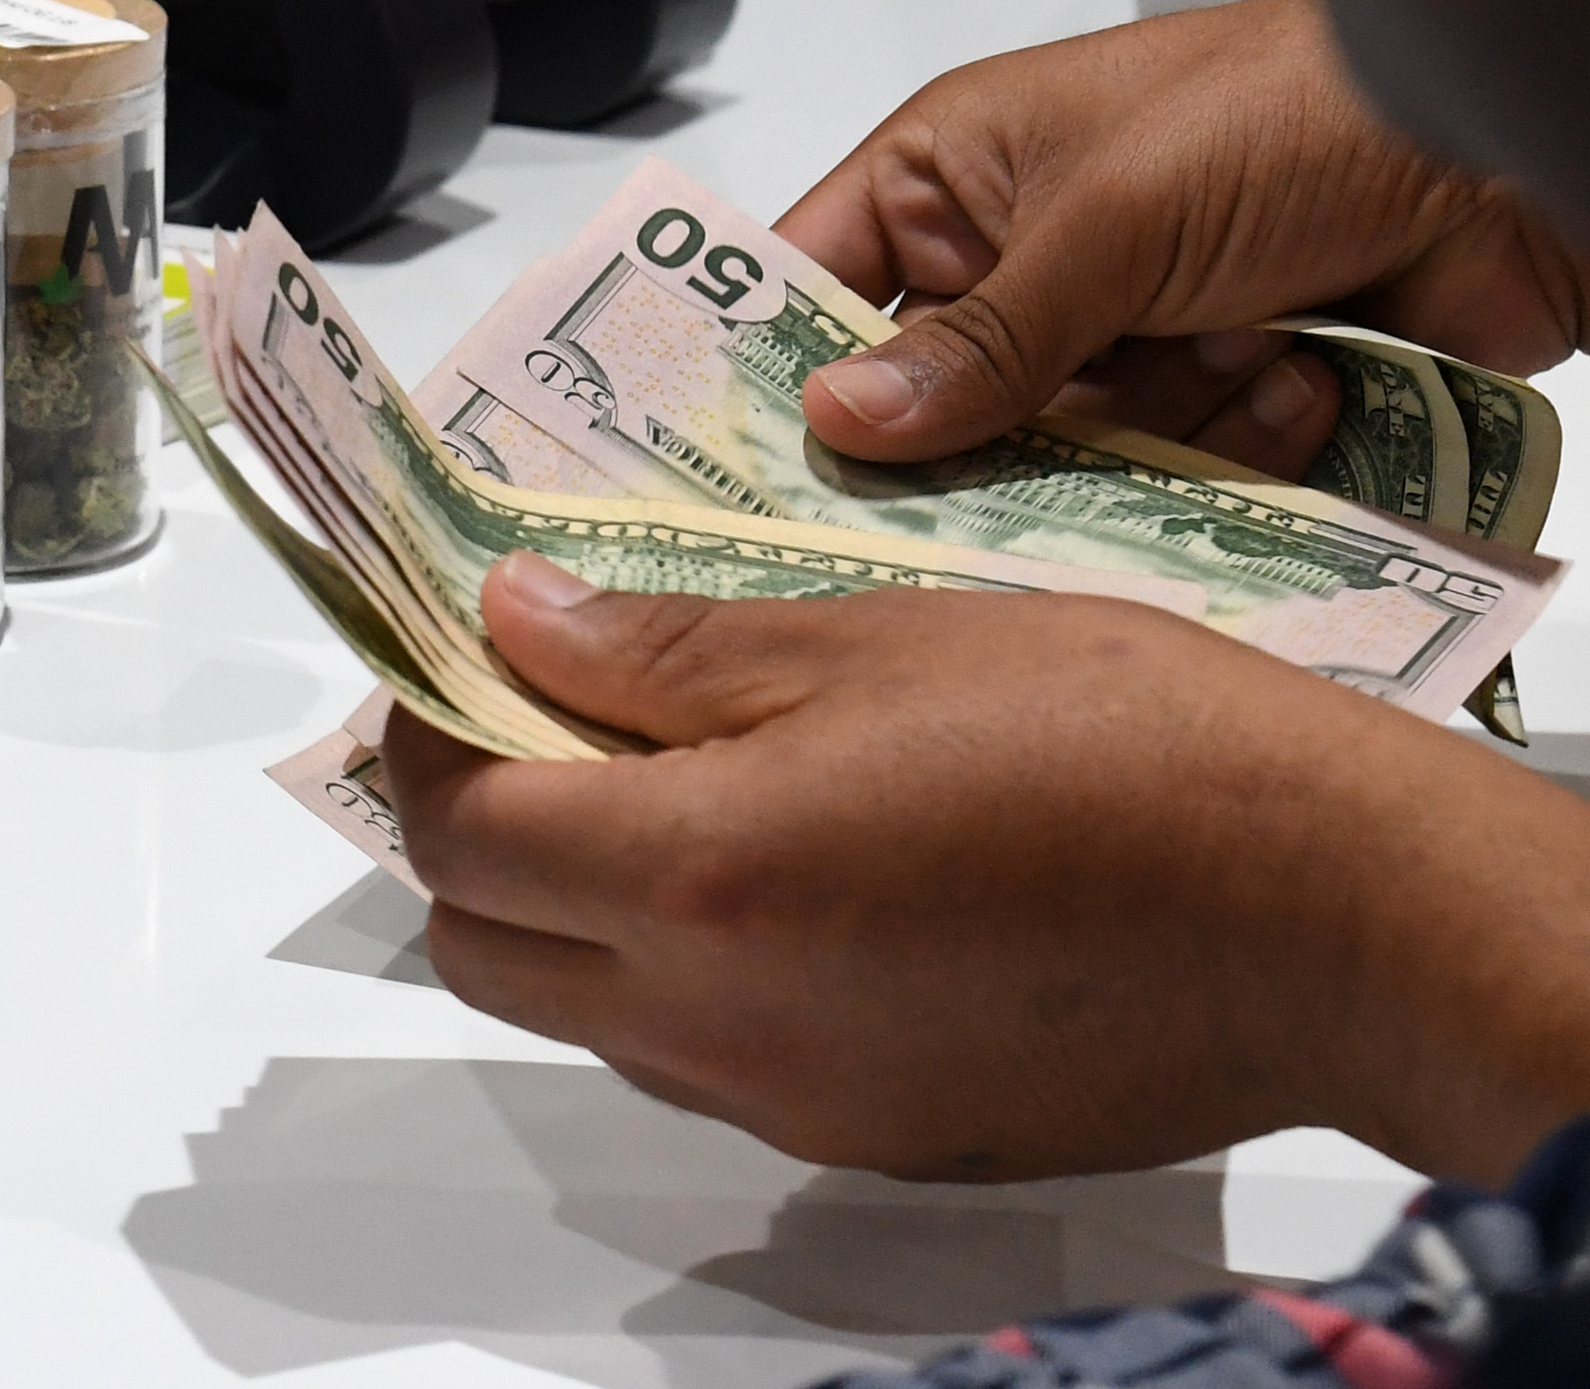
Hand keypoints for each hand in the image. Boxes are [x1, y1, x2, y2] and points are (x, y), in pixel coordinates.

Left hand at [384, 552, 1589, 1185]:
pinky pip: (710, 1065)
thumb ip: (660, 648)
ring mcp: (792, 1103)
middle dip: (475, 836)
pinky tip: (789, 879)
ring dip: (581, 910)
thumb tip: (516, 620)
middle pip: (484, 949)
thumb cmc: (1129, 747)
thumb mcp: (872, 637)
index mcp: (697, 878)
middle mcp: (717, 1024)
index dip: (425, 737)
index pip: (454, 830)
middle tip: (541, 723)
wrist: (1334, 914)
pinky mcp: (869, 1139)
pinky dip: (691, 977)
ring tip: (677, 787)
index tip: (455, 665)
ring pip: (591, 1018)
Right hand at [778, 0, 1589, 469]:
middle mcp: (1024, 251)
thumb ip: (975, 340)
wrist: (1511, 153)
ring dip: (1147, 426)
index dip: (771, 368)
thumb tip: (839, 420)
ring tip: (1228, 359)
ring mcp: (1120, 326)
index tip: (735, 468)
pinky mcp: (1210, 388)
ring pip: (1053, 453)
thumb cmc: (1295, 113)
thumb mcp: (1108, 221)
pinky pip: (1163, 473)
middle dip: (985, 438)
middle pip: (932, 399)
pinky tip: (1296, 369)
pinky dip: (1233, 440)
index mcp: (960, 170)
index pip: (814, 279)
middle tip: (996, 477)